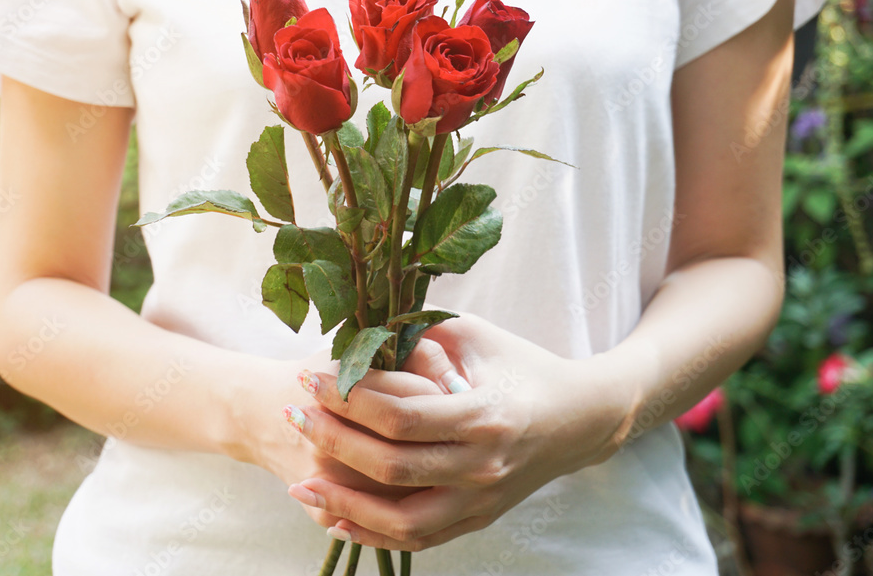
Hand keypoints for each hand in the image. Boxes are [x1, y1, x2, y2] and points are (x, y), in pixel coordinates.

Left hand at [284, 312, 635, 549]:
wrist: (579, 420)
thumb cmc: (523, 367)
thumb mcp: (477, 336)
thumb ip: (420, 334)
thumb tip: (359, 336)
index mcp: (483, 415)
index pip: (399, 415)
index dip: (346, 398)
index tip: (309, 378)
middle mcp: (482, 466)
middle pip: (391, 466)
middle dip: (332, 441)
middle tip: (293, 416)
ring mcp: (481, 501)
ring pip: (401, 520)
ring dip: (343, 504)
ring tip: (299, 486)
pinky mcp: (477, 520)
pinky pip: (419, 539)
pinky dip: (373, 533)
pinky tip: (336, 518)